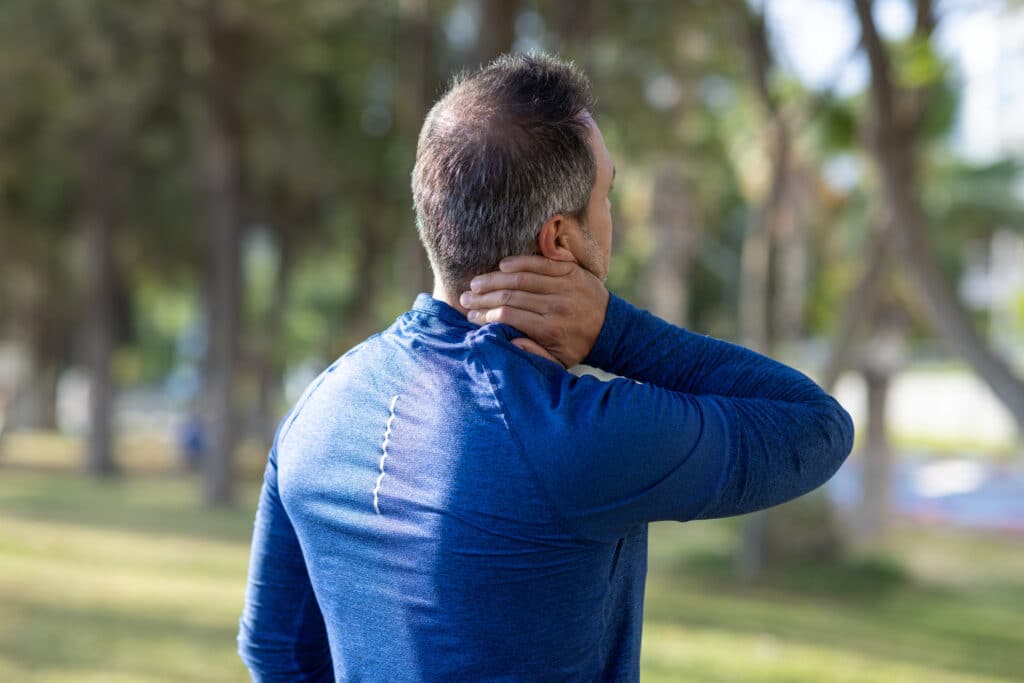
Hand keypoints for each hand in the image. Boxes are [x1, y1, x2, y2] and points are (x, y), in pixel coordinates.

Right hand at [459, 256, 609, 367]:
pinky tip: (501, 266)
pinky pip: (540, 262)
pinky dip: (519, 262)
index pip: (508, 317)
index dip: (485, 315)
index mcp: (550, 329)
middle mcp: (556, 305)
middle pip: (510, 296)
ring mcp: (564, 285)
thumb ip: (533, 354)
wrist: (611, 328)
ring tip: (476, 283)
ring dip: (494, 279)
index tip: (471, 316)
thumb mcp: (558, 362)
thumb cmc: (578, 347)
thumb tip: (508, 341)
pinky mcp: (570, 271)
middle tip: (464, 298)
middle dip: (483, 297)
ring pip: (522, 277)